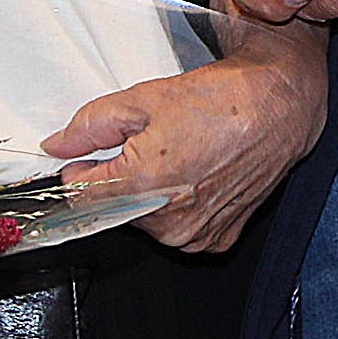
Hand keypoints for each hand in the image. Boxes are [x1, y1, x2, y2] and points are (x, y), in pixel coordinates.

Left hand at [40, 17, 328, 253]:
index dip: (78, 172)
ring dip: (147, 194)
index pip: (82, 196)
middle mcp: (169, 220)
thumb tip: (58, 145)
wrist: (280, 107)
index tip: (83, 158)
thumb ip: (91, 125)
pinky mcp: (217, 239)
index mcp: (144, 184)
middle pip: (114, 209)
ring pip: (145, 221)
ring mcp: (195, 235)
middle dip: (118, 178)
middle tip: (147, 143)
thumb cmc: (220, 99)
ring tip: (176, 155)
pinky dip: (178, 207)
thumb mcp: (143, 98)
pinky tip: (195, 176)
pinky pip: (178, 229)